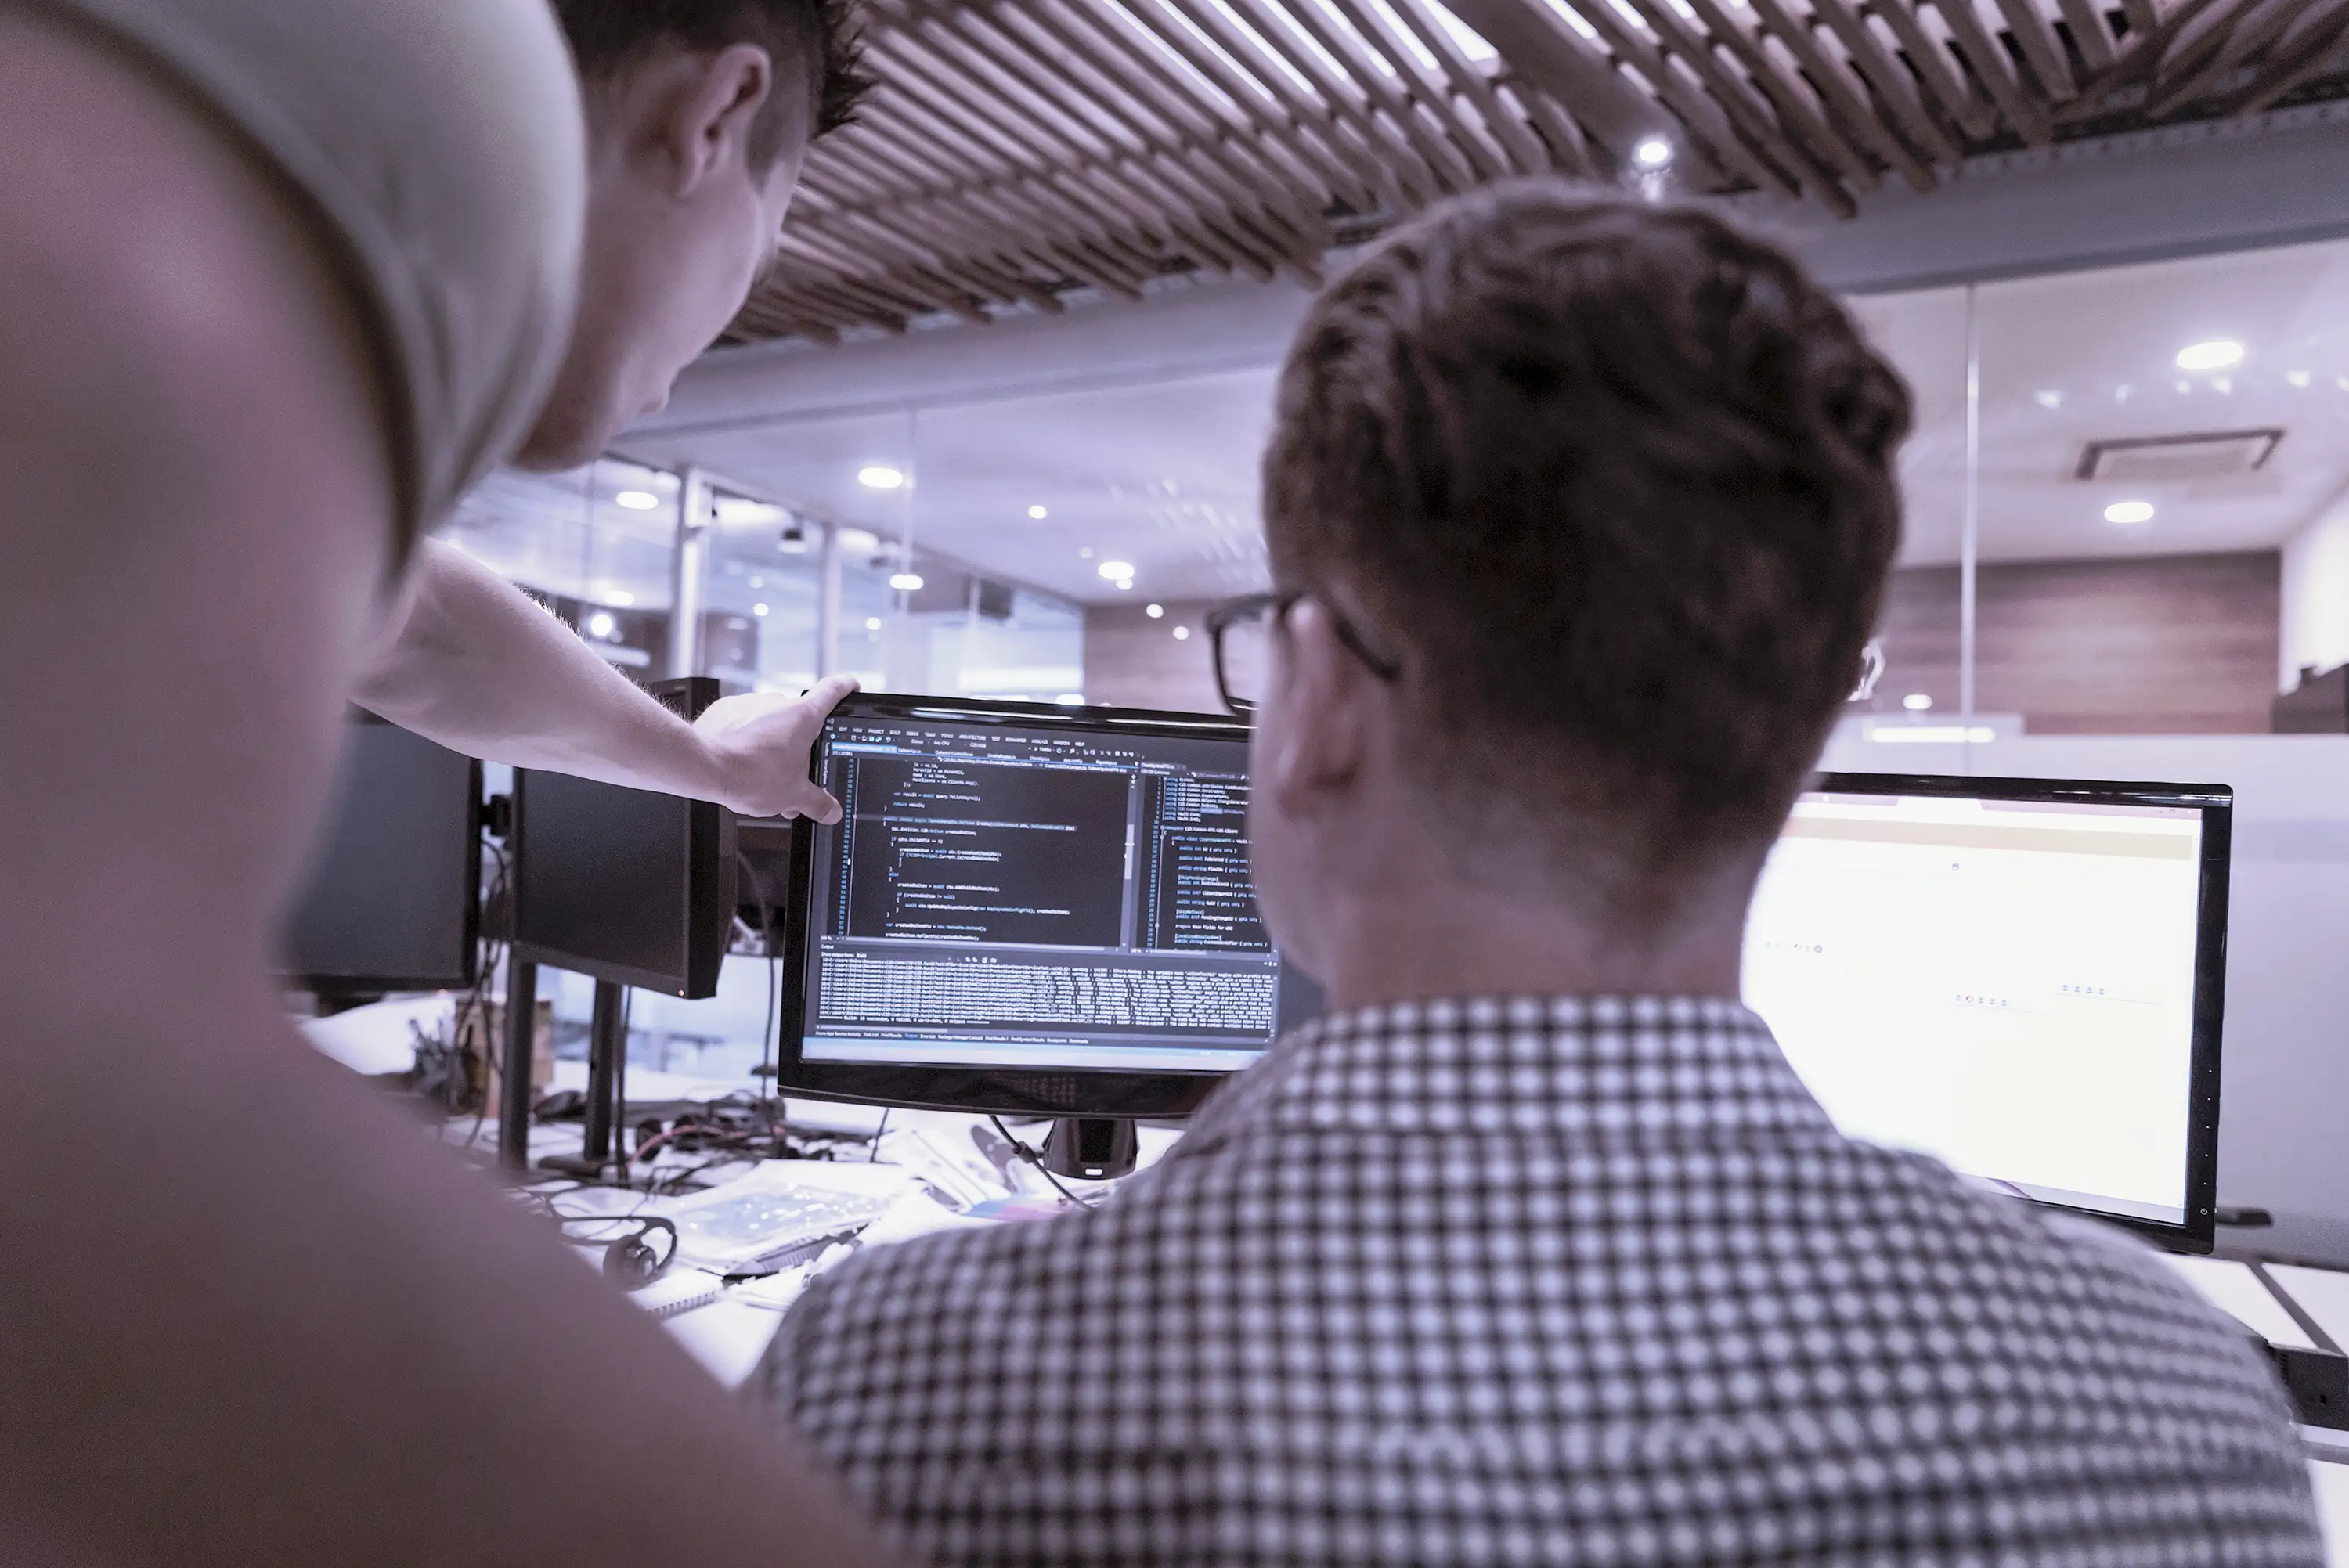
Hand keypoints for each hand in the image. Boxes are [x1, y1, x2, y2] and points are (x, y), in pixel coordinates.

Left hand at [693, 676, 857, 820]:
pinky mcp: (726, 709)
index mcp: (803, 717)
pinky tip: (740, 763)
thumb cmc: (748, 774)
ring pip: (769, 724)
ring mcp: (750, 704)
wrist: (704, 768)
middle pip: (798, 721)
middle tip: (791, 775)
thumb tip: (831, 810)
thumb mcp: (794, 796)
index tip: (851, 686)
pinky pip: (743, 723)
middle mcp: (777, 703)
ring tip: (761, 776)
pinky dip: (745, 740)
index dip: (846, 687)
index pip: (834, 691)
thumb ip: (817, 803)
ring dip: (770, 746)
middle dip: (797, 747)